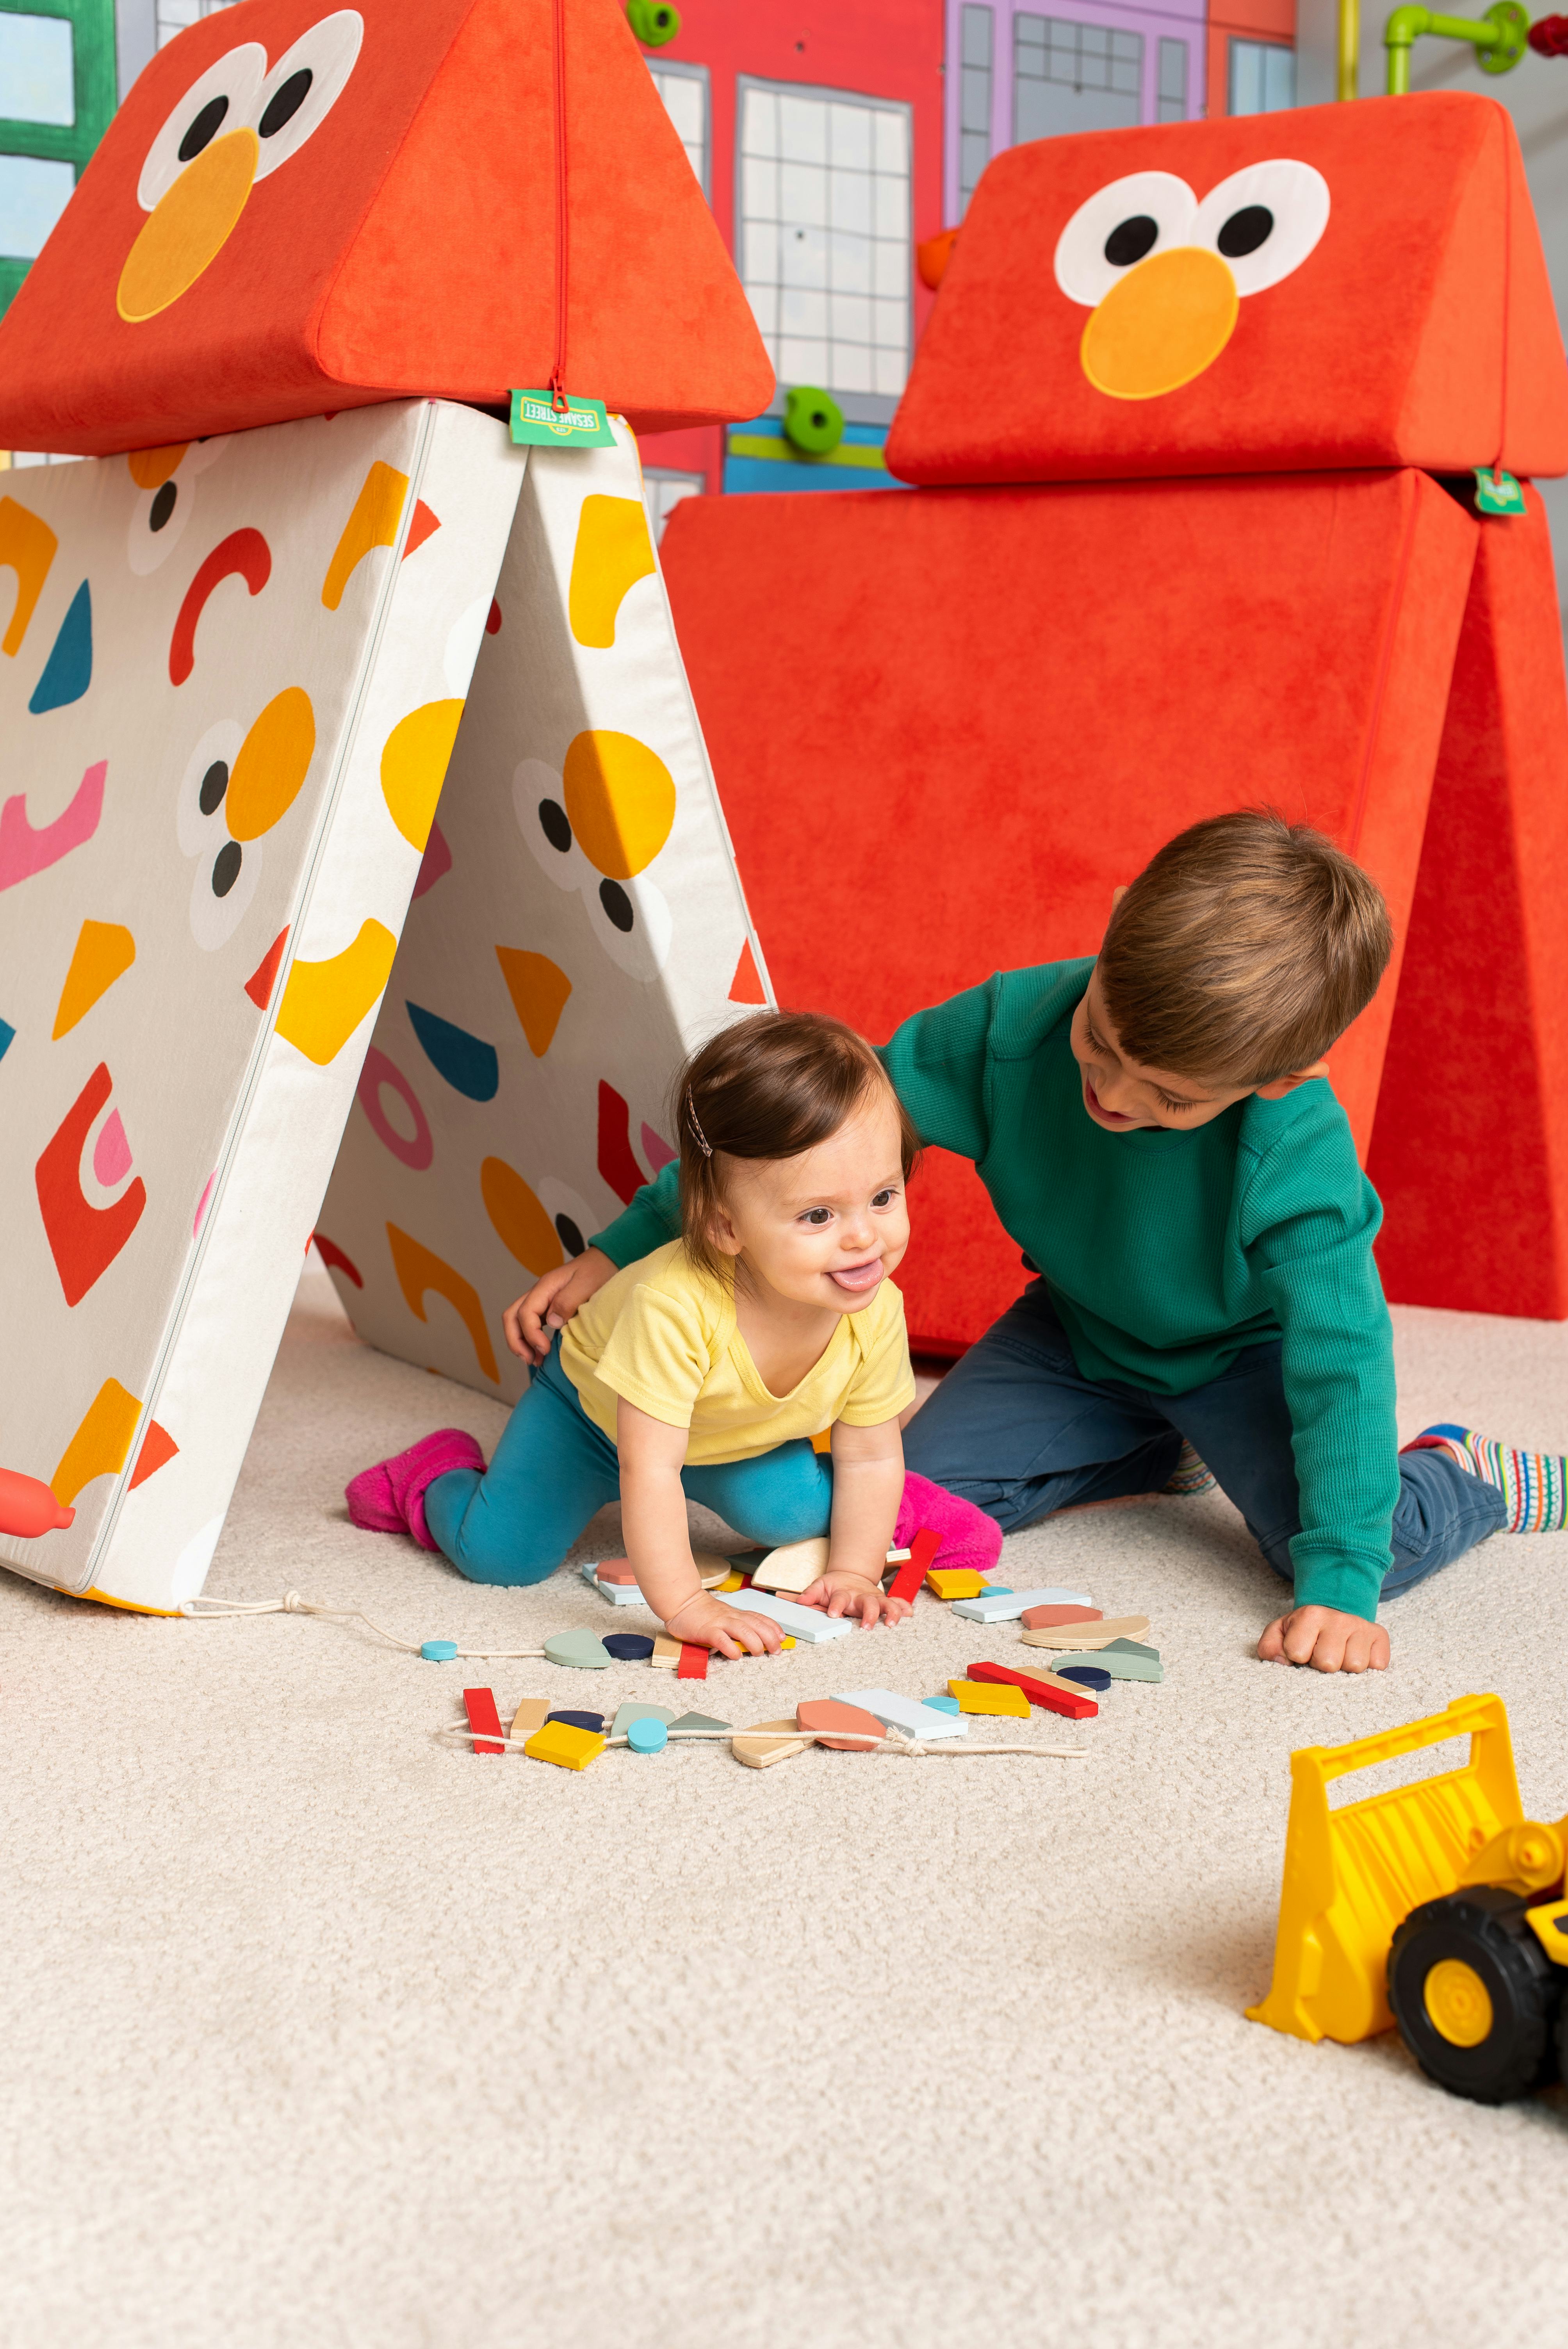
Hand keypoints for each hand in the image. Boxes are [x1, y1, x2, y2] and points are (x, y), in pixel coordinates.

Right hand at [503, 1247, 614, 1363]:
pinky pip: (530, 1323)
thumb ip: (567, 1301)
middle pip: (511, 1317)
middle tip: (531, 1360)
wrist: (604, 1261)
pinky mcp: (547, 1307)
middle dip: (516, 1341)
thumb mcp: (587, 1284)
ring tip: (534, 1361)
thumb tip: (551, 1322)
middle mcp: (538, 1293)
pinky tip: (540, 1351)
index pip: (526, 1313)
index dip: (531, 1335)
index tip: (545, 1350)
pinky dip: (530, 1339)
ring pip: (516, 1321)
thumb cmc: (598, 1271)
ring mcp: (541, 1300)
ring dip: (520, 1342)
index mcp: (546, 1286)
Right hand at [662, 1590, 781, 1658]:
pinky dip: (730, 1648)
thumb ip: (737, 1625)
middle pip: (755, 1625)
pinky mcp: (706, 1630)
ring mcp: (719, 1623)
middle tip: (776, 1650)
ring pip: (742, 1630)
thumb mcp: (724, 1616)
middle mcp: (731, 1617)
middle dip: (769, 1637)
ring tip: (758, 1654)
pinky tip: (736, 1656)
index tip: (782, 1638)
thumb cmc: (703, 1613)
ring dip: (753, 1643)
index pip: (759, 1618)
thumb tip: (754, 1639)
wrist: (682, 1603)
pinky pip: (721, 1639)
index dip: (773, 1628)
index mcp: (736, 1614)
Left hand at [800, 1571, 909, 1627]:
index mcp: (844, 1593)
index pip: (840, 1598)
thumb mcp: (820, 1586)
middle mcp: (861, 1596)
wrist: (851, 1575)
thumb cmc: (834, 1586)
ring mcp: (874, 1598)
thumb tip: (798, 1601)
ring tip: (891, 1624)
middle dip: (868, 1614)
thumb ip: (810, 1594)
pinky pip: (898, 1603)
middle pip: (867, 1603)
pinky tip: (909, 1614)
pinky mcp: (884, 1601)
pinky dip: (904, 1608)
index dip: (836, 1605)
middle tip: (866, 1627)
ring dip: (890, 1613)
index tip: (833, 1614)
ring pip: (886, 1604)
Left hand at [1257, 1604, 1389, 1673]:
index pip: (1297, 1652)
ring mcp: (1362, 1626)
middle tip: (1322, 1654)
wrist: (1335, 1610)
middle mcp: (1338, 1618)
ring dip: (1345, 1667)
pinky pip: (1377, 1665)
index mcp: (1310, 1615)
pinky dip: (1368, 1666)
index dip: (1297, 1656)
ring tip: (1339, 1654)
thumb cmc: (1305, 1629)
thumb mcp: (1280, 1632)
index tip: (1301, 1650)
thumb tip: (1281, 1662)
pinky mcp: (1380, 1636)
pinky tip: (1356, 1654)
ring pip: (1354, 1667)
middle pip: (1328, 1663)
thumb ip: (1269, 1646)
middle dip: (1321, 1665)